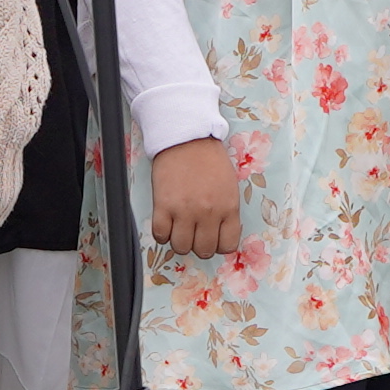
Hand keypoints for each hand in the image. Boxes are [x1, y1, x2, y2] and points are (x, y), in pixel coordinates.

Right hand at [145, 131, 243, 261]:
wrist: (186, 138)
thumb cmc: (209, 160)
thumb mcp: (229, 186)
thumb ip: (227, 212)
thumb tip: (221, 234)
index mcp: (228, 207)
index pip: (228, 246)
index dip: (219, 245)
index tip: (213, 237)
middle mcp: (208, 212)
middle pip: (204, 250)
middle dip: (199, 245)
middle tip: (194, 232)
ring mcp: (185, 210)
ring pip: (181, 247)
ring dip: (179, 241)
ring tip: (179, 228)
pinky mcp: (163, 206)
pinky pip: (160, 236)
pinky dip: (162, 233)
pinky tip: (165, 222)